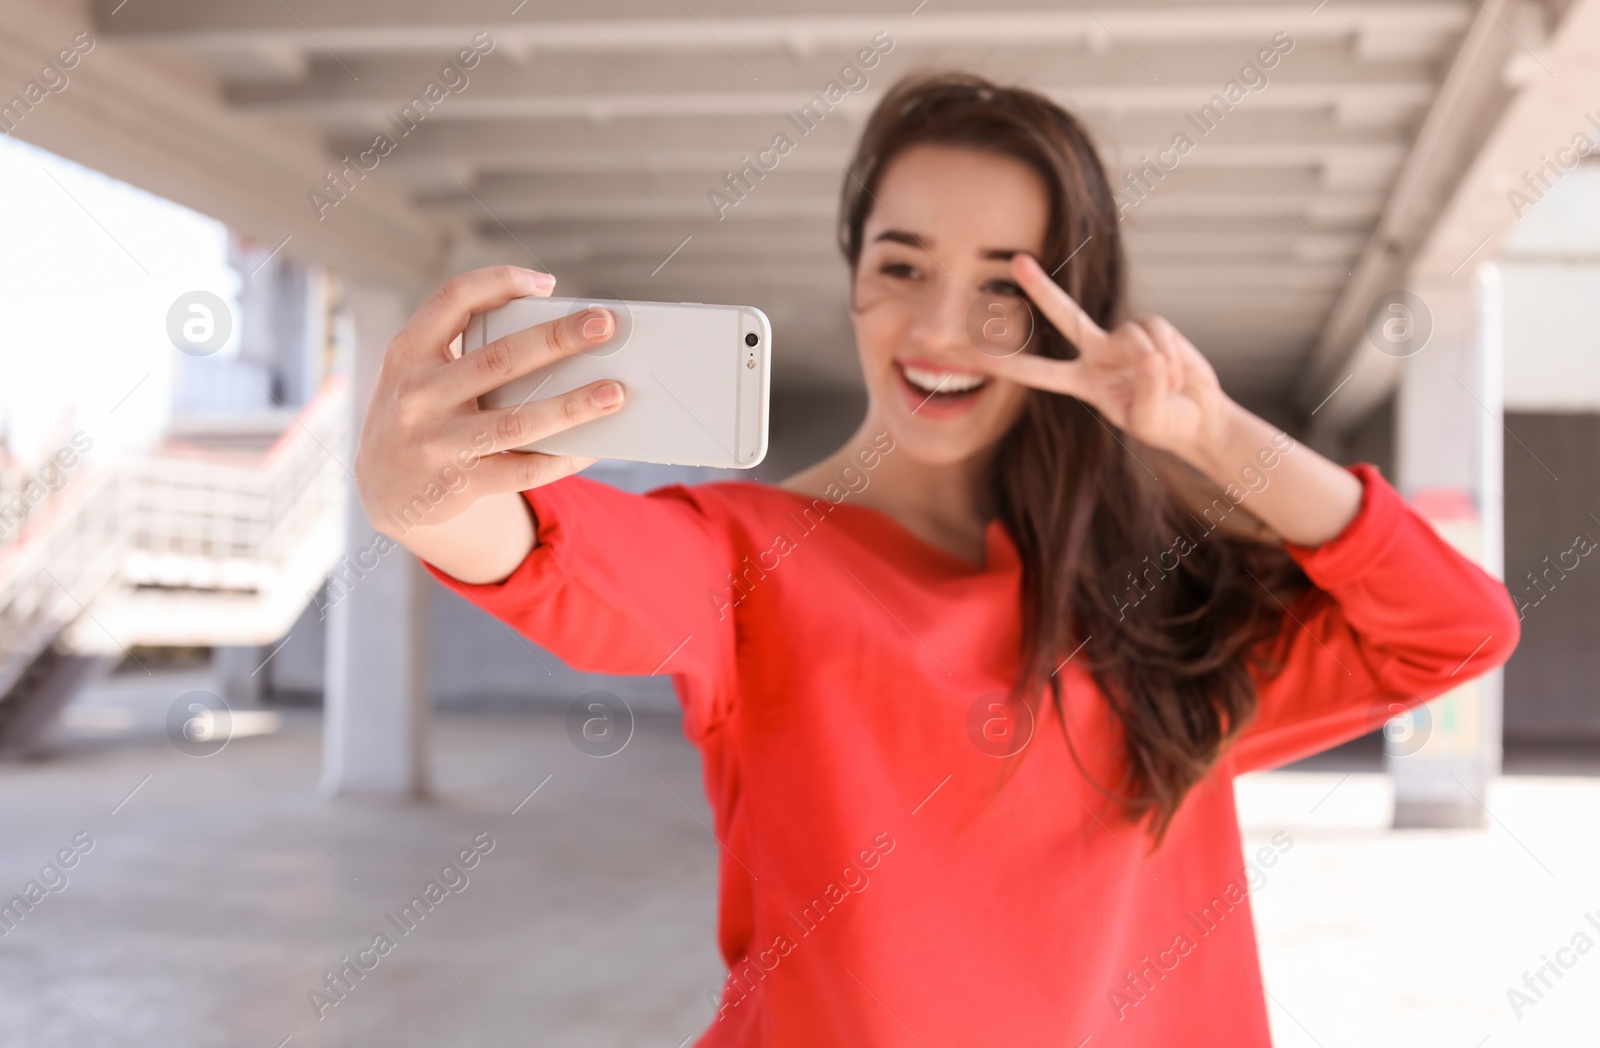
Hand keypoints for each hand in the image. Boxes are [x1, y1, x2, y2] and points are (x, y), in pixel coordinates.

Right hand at [355, 266, 624, 538]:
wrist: (385, 489)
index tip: (548, 283)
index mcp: (408, 353)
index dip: (501, 282)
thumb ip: (469, 350)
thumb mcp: (421, 372)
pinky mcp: (460, 485)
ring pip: (517, 422)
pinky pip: (524, 470)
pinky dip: (565, 457)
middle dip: (557, 339)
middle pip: (500, 359)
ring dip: (572, 406)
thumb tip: (561, 341)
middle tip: (604, 325)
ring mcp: (438, 444)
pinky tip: (596, 446)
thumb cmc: (423, 413)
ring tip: (615, 393)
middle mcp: (418, 396)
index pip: (454, 300)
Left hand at [980, 253, 1234, 465]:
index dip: (1009, 365)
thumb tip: (1148, 355)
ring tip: (1168, 387)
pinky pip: (1158, 334)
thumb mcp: (1151, 420)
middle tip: (1017, 260)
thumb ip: (1146, 391)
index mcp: (1082, 382)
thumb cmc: (1165, 424)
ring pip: (1133, 336)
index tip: (973, 357)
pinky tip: (1177, 373)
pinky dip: (1172, 357)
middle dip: (1041, 287)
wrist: (1198, 416)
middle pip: (1065, 314)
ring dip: (1157, 367)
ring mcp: (1123, 338)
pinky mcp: (1153, 327)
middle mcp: (1097, 354)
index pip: (1038, 373)